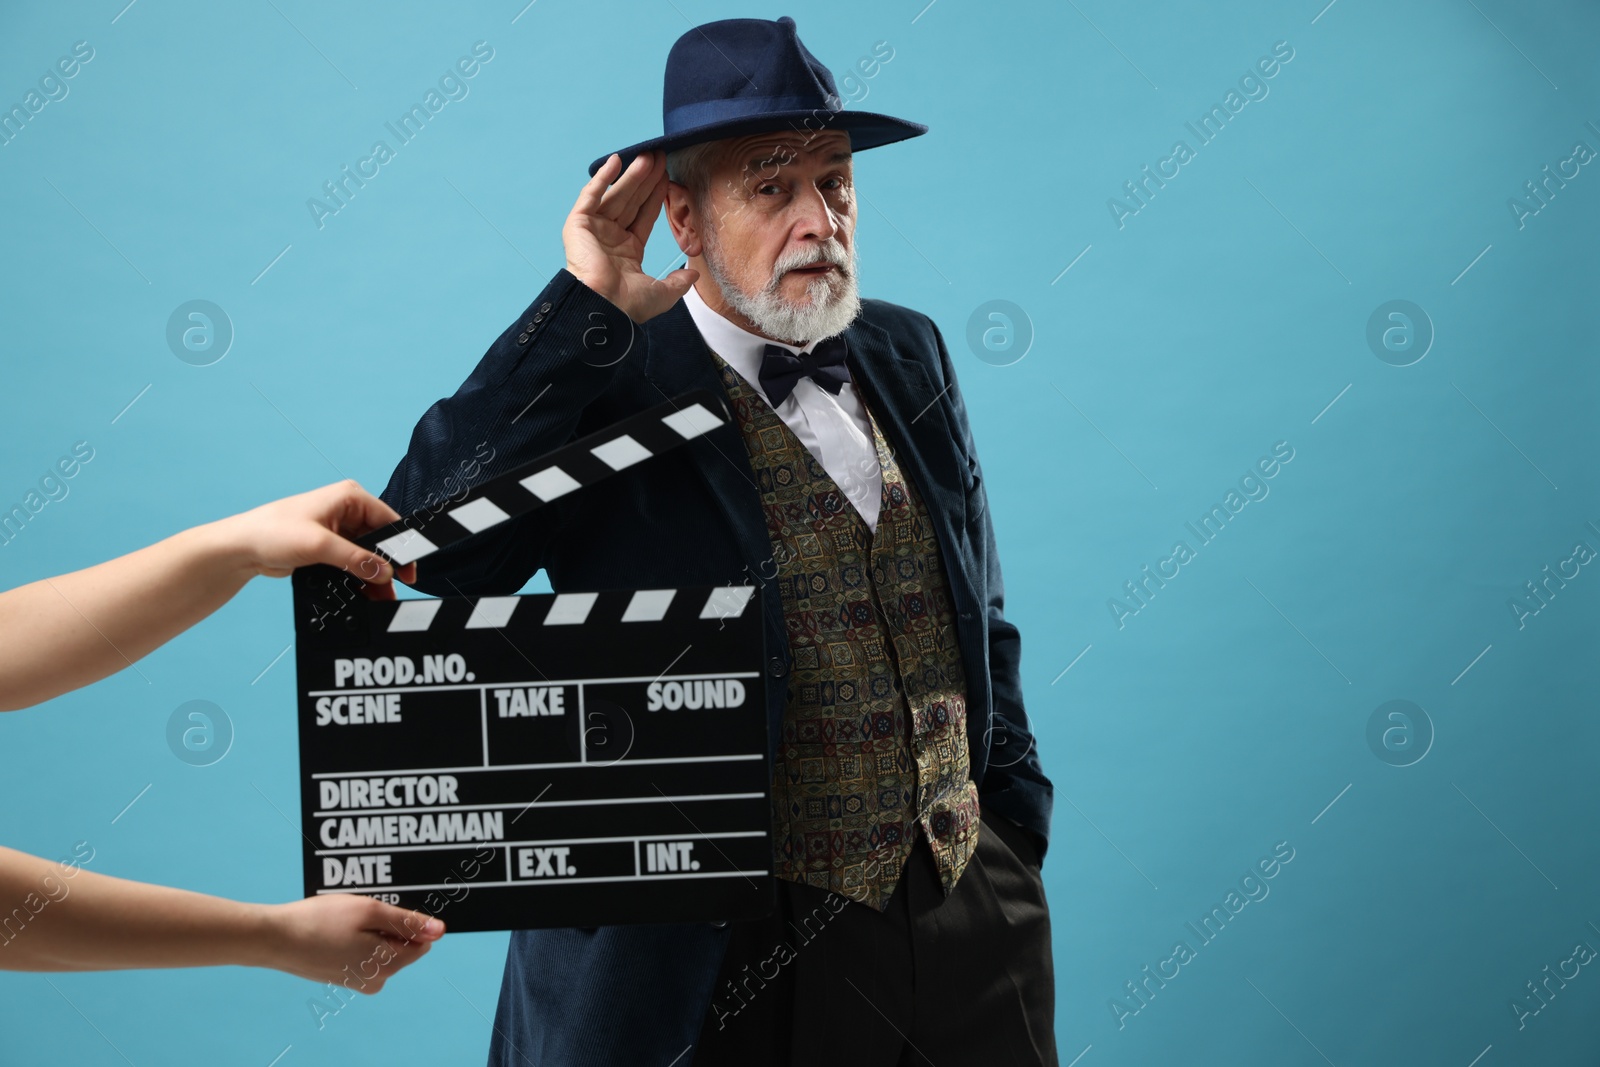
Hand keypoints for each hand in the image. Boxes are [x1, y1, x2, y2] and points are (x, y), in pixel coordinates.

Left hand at [215, 480, 417, 597]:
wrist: (241, 549)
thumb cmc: (270, 532)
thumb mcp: (318, 544)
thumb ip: (355, 558)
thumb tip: (384, 571)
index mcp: (349, 497)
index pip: (388, 521)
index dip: (401, 547)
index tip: (408, 571)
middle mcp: (347, 510)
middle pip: (380, 541)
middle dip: (387, 566)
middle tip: (394, 589)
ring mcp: (338, 529)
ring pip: (368, 555)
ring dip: (373, 576)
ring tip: (381, 597)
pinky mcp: (329, 546)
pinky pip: (354, 563)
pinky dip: (359, 578)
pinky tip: (364, 593)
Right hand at [260, 895, 443, 992]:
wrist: (274, 938)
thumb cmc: (321, 921)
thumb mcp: (370, 912)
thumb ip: (408, 922)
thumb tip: (440, 931)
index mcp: (388, 965)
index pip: (420, 942)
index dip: (407, 919)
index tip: (384, 906)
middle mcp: (376, 980)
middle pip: (400, 944)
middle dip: (387, 923)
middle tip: (359, 909)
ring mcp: (357, 981)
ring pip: (380, 946)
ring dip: (369, 927)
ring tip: (344, 916)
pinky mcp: (341, 976)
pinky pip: (361, 952)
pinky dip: (354, 936)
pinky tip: (335, 926)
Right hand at [563, 150, 698, 322]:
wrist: (604, 307)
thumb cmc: (629, 306)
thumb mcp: (662, 294)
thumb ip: (678, 282)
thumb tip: (693, 275)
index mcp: (627, 252)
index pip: (644, 216)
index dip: (656, 196)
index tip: (667, 176)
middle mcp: (610, 238)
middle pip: (632, 201)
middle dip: (646, 180)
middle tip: (660, 157)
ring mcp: (594, 230)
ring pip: (616, 195)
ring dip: (631, 175)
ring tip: (648, 156)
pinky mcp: (578, 224)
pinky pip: (590, 196)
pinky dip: (602, 178)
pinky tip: (616, 161)